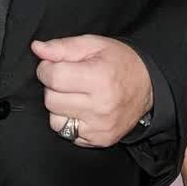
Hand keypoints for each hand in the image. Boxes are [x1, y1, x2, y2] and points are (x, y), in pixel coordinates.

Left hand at [34, 34, 151, 146]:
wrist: (149, 86)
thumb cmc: (119, 62)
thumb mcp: (94, 45)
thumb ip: (63, 47)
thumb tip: (37, 48)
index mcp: (99, 78)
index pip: (53, 77)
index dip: (46, 69)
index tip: (53, 65)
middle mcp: (101, 106)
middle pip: (51, 100)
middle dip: (53, 87)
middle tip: (69, 80)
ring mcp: (100, 127)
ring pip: (55, 120)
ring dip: (59, 107)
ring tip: (76, 96)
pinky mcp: (100, 140)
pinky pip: (67, 134)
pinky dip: (70, 121)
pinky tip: (83, 110)